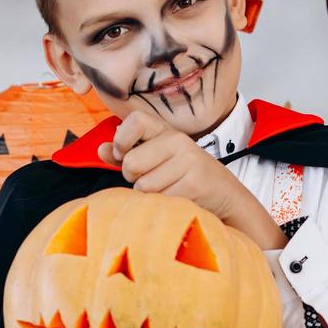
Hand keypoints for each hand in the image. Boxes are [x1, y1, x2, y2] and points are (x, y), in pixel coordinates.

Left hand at [98, 111, 286, 249]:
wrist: (226, 197)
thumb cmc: (186, 179)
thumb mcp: (158, 160)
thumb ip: (127, 154)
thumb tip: (100, 149)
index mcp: (166, 132)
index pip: (134, 121)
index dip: (121, 140)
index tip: (124, 154)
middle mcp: (178, 141)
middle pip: (131, 164)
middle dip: (134, 178)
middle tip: (153, 180)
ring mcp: (188, 161)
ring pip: (143, 187)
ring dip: (150, 196)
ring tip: (169, 191)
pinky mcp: (194, 182)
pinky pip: (160, 200)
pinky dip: (164, 206)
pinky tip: (178, 200)